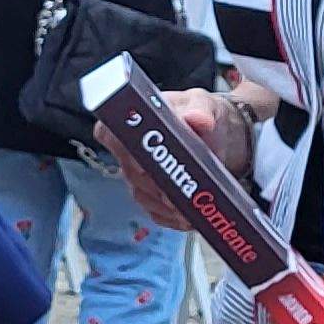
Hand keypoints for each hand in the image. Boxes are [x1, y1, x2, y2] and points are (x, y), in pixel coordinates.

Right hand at [103, 88, 248, 228]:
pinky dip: (174, 218)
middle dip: (157, 186)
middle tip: (181, 194)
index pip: (109, 134)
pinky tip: (191, 218)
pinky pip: (156, 212)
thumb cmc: (200, 113)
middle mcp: (130, 151)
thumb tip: (198, 119)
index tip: (143, 162)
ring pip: (145, 196)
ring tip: (191, 211)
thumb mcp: (204, 104)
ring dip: (167, 206)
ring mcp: (140, 177)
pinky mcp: (153, 197)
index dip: (122, 149)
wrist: (215, 133)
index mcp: (134, 121)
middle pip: (133, 173)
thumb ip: (201, 110)